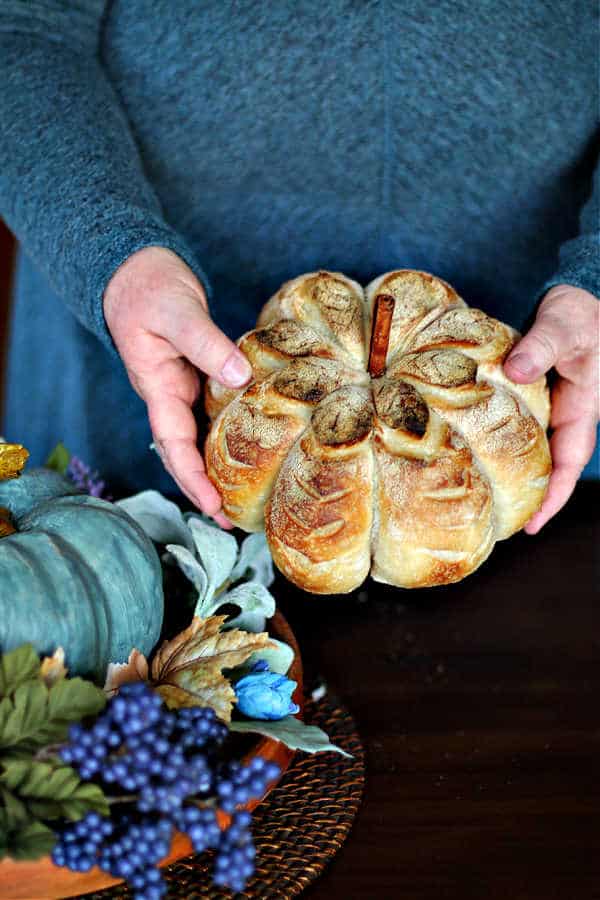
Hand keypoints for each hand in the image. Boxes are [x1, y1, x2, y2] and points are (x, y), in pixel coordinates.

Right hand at [103, 246, 251, 524]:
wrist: (139, 269)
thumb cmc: (150, 289)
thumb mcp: (178, 312)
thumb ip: (206, 344)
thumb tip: (239, 377)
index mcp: (158, 389)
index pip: (173, 445)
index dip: (191, 478)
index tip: (213, 506)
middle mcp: (170, 396)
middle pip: (186, 453)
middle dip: (205, 488)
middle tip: (233, 520)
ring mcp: (183, 388)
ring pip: (200, 437)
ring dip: (218, 466)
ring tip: (245, 496)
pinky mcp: (198, 376)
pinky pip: (214, 412)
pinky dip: (229, 433)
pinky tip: (253, 444)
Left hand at [503, 284, 598, 533]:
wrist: (577, 295)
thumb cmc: (578, 311)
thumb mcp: (563, 326)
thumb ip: (540, 347)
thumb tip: (515, 371)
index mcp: (582, 407)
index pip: (569, 462)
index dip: (554, 495)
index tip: (534, 524)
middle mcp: (567, 414)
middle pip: (551, 466)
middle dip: (532, 498)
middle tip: (502, 527)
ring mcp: (550, 407)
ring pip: (534, 450)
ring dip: (516, 476)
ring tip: (488, 503)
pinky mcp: (533, 398)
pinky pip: (520, 429)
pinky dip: (503, 445)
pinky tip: (478, 456)